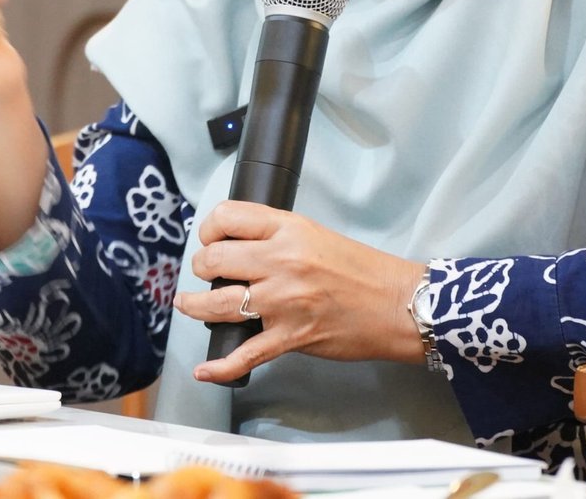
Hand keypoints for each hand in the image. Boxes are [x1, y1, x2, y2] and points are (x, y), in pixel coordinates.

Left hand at [173, 201, 428, 383]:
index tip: (209, 240)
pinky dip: (220, 367)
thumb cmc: (362, 270)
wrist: (397, 304)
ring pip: (218, 304)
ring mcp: (284, 301)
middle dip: (201, 268)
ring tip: (189, 305)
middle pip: (214, 260)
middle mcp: (281, 262)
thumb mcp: (315, 235)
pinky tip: (204, 369)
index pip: (227, 217)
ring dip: (195, 306)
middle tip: (207, 274)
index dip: (208, 229)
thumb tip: (237, 246)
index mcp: (288, 229)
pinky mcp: (290, 337)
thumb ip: (276, 237)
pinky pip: (245, 354)